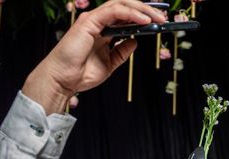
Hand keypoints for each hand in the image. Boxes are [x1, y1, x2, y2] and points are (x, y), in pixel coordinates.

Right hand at [22, 0, 165, 114]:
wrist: (63, 80)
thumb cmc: (81, 73)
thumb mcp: (110, 64)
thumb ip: (122, 52)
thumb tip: (136, 42)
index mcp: (104, 30)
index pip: (126, 16)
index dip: (143, 16)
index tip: (160, 22)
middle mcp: (99, 22)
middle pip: (126, 7)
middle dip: (147, 10)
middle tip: (164, 18)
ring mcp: (94, 20)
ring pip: (121, 4)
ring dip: (143, 10)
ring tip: (158, 18)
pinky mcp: (89, 21)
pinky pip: (114, 11)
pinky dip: (130, 14)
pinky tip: (144, 21)